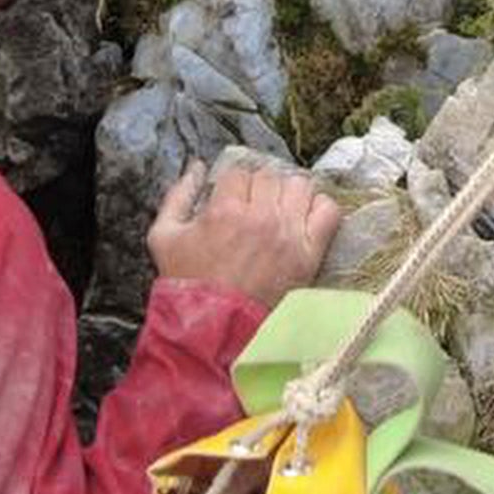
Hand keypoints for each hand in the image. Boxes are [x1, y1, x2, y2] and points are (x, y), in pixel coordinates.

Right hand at [147, 158, 339, 303]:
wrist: (215, 327)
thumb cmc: (188, 283)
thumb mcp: (164, 236)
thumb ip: (178, 195)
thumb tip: (196, 167)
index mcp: (225, 210)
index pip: (239, 173)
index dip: (233, 187)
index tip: (231, 202)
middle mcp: (261, 217)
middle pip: (270, 177)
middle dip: (259, 189)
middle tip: (253, 209)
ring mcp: (289, 234)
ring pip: (301, 186)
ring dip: (289, 194)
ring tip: (279, 211)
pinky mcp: (309, 254)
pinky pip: (328, 211)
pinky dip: (319, 208)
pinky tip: (304, 218)